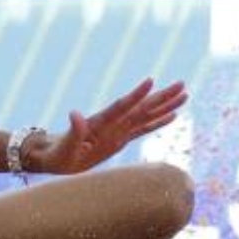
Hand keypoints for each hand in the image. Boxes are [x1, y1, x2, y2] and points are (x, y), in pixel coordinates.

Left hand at [33, 78, 187, 175]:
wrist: (54, 156)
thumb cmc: (57, 154)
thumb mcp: (64, 146)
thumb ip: (73, 131)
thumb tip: (74, 113)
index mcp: (101, 123)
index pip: (122, 107)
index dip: (136, 95)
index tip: (151, 81)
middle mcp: (113, 123)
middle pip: (141, 107)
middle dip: (162, 96)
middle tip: (182, 84)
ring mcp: (119, 130)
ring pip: (147, 115)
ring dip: (165, 105)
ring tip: (184, 94)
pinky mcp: (121, 139)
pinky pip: (144, 129)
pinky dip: (158, 121)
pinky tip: (172, 115)